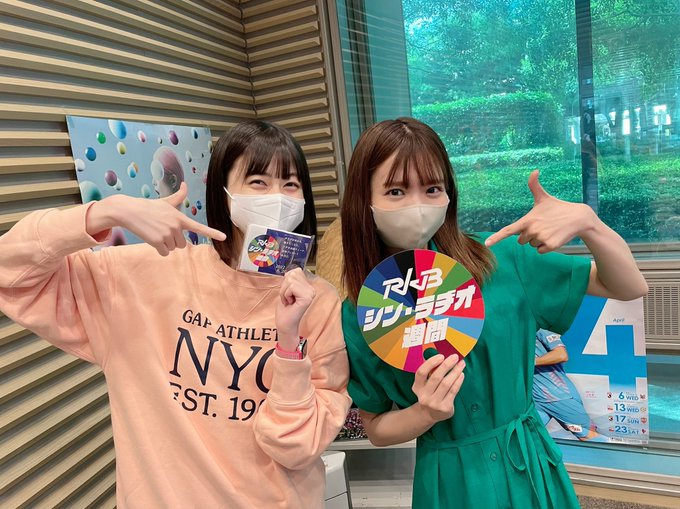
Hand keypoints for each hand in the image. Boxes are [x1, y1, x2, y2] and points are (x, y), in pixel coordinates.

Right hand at [88, 182, 225, 255]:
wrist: (130, 211)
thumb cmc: (149, 207)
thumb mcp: (166, 201)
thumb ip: (179, 196)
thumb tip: (185, 184)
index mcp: (180, 218)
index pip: (199, 227)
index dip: (212, 233)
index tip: (224, 237)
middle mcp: (176, 226)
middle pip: (183, 244)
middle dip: (174, 240)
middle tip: (163, 230)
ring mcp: (167, 234)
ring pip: (173, 248)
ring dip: (166, 244)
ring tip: (156, 232)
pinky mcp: (157, 242)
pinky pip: (165, 253)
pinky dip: (159, 250)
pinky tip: (152, 239)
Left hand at [275, 268, 315, 349]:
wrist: (284, 324)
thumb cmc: (285, 309)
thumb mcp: (287, 289)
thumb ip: (291, 279)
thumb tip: (293, 269)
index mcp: (308, 286)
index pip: (295, 271)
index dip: (286, 282)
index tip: (288, 294)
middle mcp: (312, 289)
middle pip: (292, 274)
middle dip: (284, 287)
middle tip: (288, 299)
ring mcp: (310, 293)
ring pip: (290, 280)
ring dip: (284, 292)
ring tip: (288, 301)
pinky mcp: (307, 298)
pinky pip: (291, 287)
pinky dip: (285, 295)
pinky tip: (290, 303)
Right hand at [412, 354, 464, 424]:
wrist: (430, 414)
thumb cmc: (430, 393)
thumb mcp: (425, 385)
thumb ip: (430, 373)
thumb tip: (442, 356)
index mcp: (417, 387)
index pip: (421, 372)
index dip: (431, 363)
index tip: (441, 356)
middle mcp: (424, 395)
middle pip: (436, 377)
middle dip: (446, 365)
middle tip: (455, 357)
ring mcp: (434, 403)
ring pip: (446, 384)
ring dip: (455, 372)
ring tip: (461, 364)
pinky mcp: (445, 407)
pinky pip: (453, 391)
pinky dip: (458, 381)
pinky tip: (461, 374)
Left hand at [485, 170, 595, 252]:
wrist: (578, 218)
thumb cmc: (558, 207)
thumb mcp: (543, 198)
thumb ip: (534, 185)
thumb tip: (534, 170)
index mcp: (527, 219)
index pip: (508, 230)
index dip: (496, 237)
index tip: (487, 243)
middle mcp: (532, 230)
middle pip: (521, 240)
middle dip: (529, 235)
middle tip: (542, 226)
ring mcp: (541, 238)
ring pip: (532, 245)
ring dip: (539, 240)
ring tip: (550, 230)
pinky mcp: (551, 246)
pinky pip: (540, 251)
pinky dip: (546, 246)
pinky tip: (554, 237)